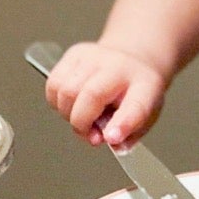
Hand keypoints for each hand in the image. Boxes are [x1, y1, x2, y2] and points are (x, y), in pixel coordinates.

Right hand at [44, 42, 167, 147]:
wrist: (133, 61)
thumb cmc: (136, 93)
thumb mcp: (145, 118)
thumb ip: (127, 138)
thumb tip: (110, 144)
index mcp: (144, 86)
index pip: (135, 105)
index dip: (121, 124)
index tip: (111, 138)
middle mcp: (119, 66)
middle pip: (91, 95)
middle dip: (82, 124)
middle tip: (90, 133)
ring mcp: (94, 57)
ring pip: (65, 91)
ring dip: (68, 114)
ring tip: (82, 116)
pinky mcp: (74, 54)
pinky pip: (53, 85)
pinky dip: (57, 102)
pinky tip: (72, 103)